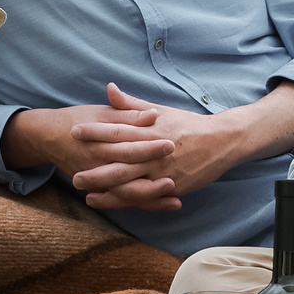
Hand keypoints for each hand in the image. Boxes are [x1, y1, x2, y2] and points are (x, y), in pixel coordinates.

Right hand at [3, 97, 177, 209]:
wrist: (48, 137)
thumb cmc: (77, 120)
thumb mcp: (101, 112)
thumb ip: (127, 113)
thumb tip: (153, 114)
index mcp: (99, 140)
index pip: (126, 143)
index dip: (147, 144)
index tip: (170, 143)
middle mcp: (96, 162)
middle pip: (126, 170)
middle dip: (151, 172)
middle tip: (175, 173)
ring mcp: (97, 179)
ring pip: (124, 192)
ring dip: (149, 194)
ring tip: (173, 192)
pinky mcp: (99, 190)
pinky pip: (123, 201)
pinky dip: (145, 203)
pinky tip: (168, 204)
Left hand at [70, 85, 260, 209]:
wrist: (222, 140)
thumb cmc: (187, 124)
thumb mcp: (159, 110)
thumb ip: (131, 104)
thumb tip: (108, 88)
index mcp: (150, 129)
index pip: (118, 129)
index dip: (95, 131)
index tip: (74, 131)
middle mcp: (154, 150)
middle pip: (120, 160)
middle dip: (95, 169)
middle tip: (71, 173)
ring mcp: (163, 170)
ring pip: (132, 183)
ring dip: (108, 191)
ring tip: (86, 194)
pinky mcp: (172, 186)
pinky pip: (147, 196)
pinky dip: (129, 202)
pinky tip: (113, 204)